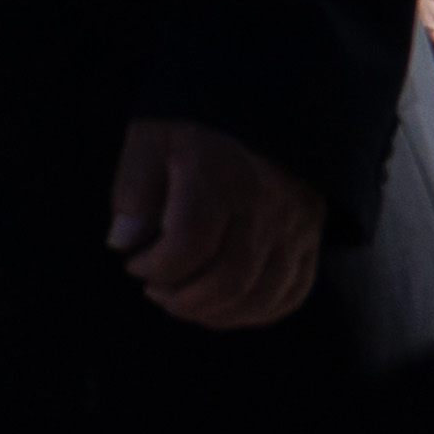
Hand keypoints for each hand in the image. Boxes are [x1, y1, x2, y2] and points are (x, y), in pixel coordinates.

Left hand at [99, 117, 322, 330]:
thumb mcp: (151, 142)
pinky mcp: (309, 244)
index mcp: (220, 175)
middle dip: (183, 298)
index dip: (157, 266)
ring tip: (180, 303)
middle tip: (155, 291)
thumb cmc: (194, 136)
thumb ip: (133, 190)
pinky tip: (220, 308)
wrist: (264, 118)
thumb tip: (123, 243)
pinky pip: (290, 295)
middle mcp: (265, 204)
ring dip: (214, 312)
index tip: (134, 264)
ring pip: (260, 294)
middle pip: (230, 276)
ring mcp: (294, 228)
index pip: (190, 241)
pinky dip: (252, 314)